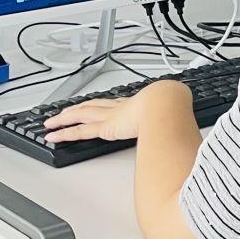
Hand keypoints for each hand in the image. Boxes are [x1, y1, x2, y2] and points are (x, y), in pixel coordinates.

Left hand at [45, 80, 190, 144]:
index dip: (102, 105)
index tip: (96, 106)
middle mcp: (119, 108)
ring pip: (81, 116)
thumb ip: (177, 124)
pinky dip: (64, 133)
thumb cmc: (172, 105)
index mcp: (136, 105)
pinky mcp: (104, 128)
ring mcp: (110, 117)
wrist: (166, 103)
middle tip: (64, 112)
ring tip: (51, 122)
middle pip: (92, 107)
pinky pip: (79, 131)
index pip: (113, 105)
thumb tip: (188, 130)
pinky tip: (52, 136)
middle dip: (78, 109)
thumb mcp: (176, 112)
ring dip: (64, 118)